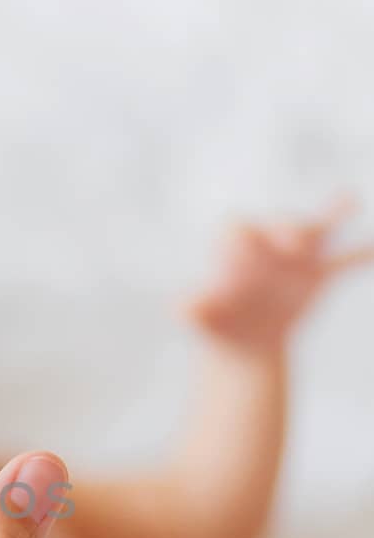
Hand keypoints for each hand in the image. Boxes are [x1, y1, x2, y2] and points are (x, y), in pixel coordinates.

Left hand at [185, 197, 373, 349]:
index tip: (249, 246)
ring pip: (318, 229)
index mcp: (235, 249)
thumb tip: (182, 309)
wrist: (245, 339)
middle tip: (296, 240)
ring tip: (350, 198)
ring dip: (333, 214)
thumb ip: (192, 310)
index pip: (237, 229)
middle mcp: (268, 243)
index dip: (243, 235)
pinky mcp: (320, 274)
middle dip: (288, 227)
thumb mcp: (201, 320)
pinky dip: (365, 254)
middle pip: (280, 223)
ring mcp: (298, 256)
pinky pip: (346, 261)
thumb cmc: (217, 322)